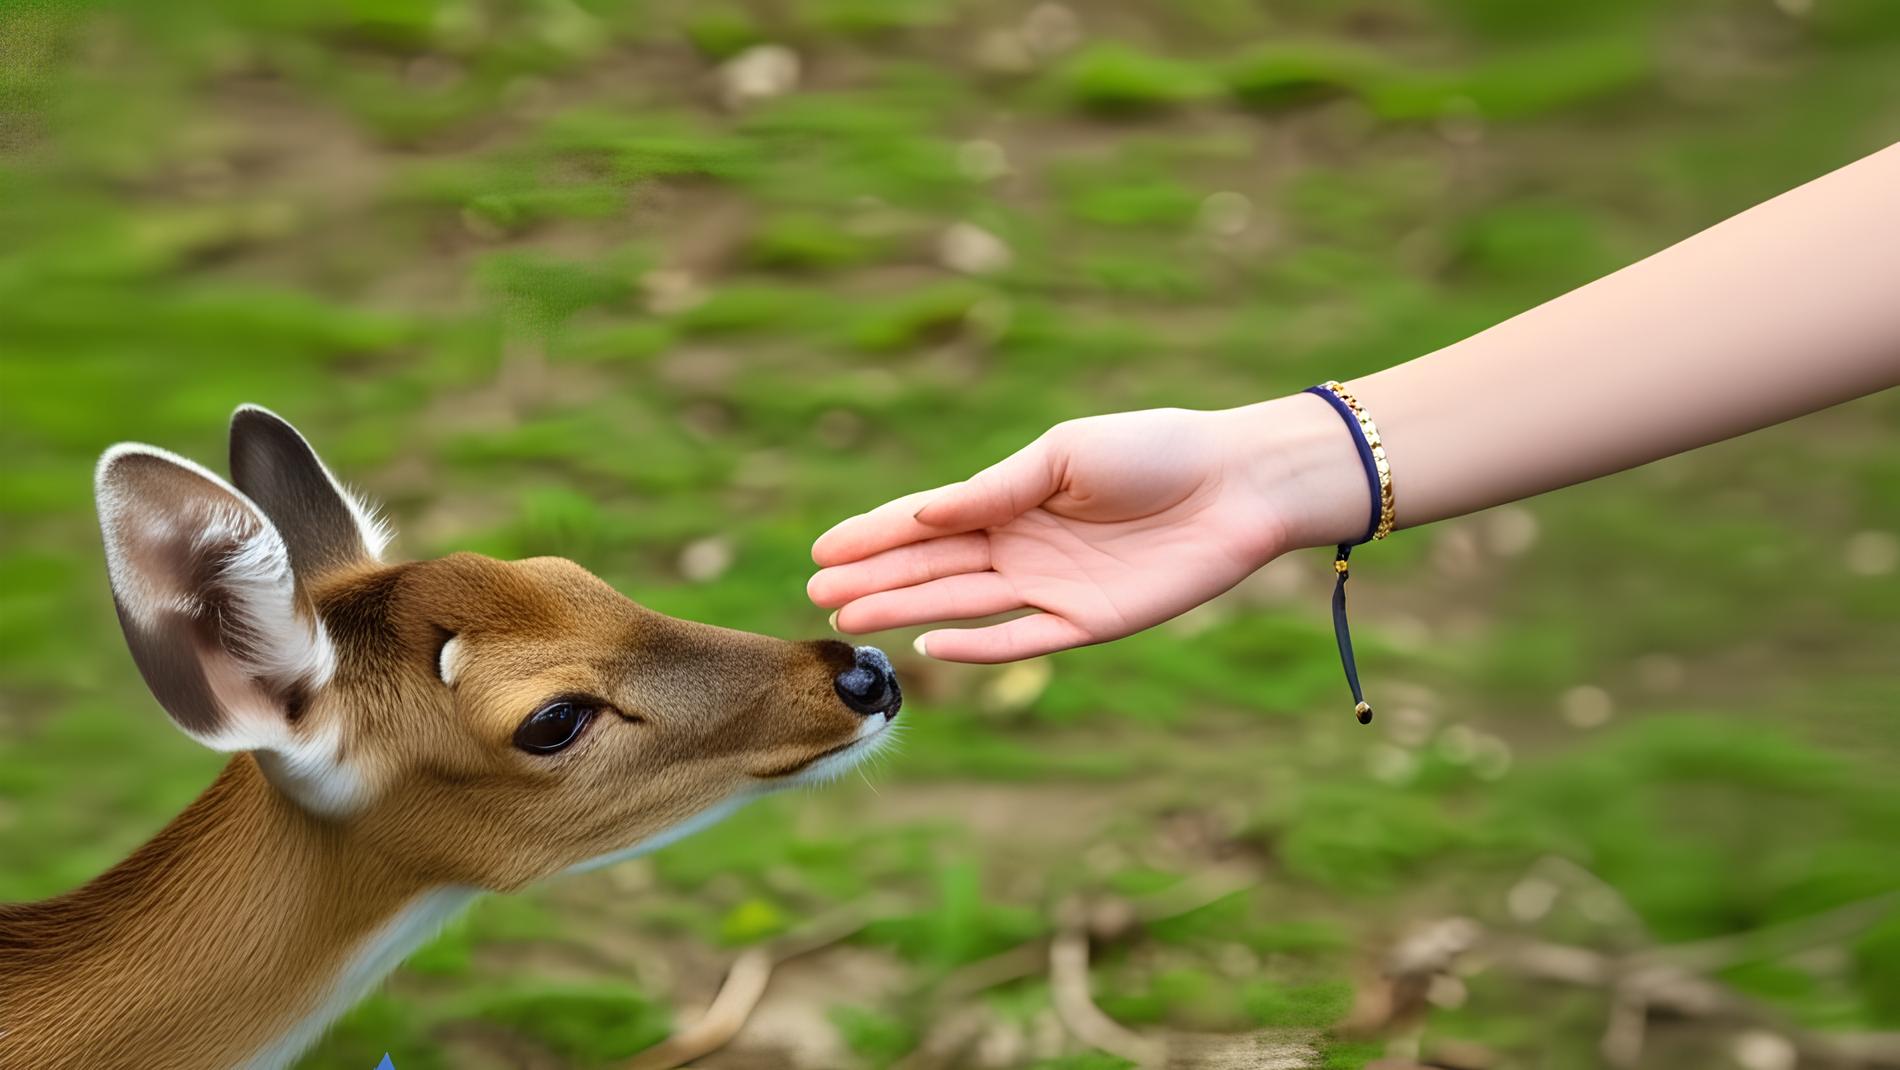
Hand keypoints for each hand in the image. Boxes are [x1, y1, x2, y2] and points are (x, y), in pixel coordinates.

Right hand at [807, 398, 1368, 662]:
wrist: (1237, 482)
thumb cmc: (1154, 450)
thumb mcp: (1063, 455)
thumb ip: (994, 489)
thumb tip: (922, 514)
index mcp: (1013, 496)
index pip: (929, 521)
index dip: (874, 535)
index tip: (821, 549)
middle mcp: (1023, 545)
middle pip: (934, 568)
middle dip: (874, 578)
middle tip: (815, 594)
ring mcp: (1052, 587)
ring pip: (962, 604)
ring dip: (905, 610)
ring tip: (848, 618)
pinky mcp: (1089, 622)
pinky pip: (1021, 640)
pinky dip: (977, 646)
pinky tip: (929, 646)